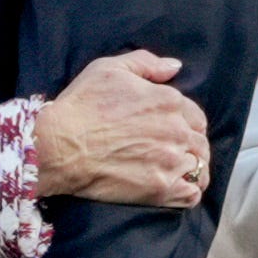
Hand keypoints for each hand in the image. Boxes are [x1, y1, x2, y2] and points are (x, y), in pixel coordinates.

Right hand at [30, 50, 205, 205]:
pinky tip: (178, 190)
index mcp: (168, 101)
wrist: (58, 146)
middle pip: (199, 142)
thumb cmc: (80, 106)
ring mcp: (170, 161)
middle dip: (191, 148)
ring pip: (198, 167)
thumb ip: (146, 63)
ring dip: (190, 170)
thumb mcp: (109, 69)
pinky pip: (191, 194)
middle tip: (174, 154)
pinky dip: (189, 192)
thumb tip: (175, 67)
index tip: (174, 132)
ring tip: (176, 173)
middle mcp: (175, 130)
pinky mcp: (160, 189)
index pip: (195, 116)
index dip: (186, 124)